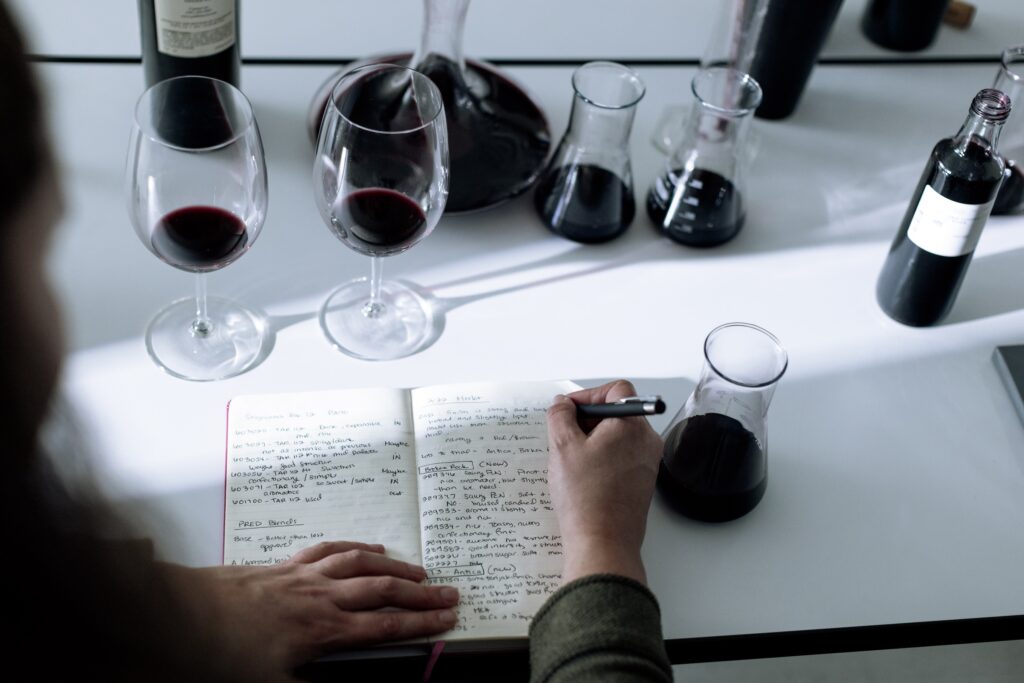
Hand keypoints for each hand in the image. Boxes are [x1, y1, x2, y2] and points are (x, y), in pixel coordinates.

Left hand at [163, 541, 458, 681]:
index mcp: (323, 630)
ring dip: (395, 567)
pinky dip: (355, 547)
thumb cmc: (222, 652)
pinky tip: (369, 548)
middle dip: (420, 594)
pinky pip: (330, 550)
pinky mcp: (286, 565)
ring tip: (420, 573)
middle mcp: (321, 597)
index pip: (385, 626)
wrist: (184, 613)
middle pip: (383, 591)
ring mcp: (305, 576)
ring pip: (361, 564)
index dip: (420, 624)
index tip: (447, 619)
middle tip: (449, 593)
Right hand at [546, 380, 663, 584]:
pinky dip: (601, 458)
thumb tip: (562, 405)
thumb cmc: (586, 498)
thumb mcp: (562, 447)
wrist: (602, 542)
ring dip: (592, 440)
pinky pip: (621, 457)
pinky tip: (582, 476)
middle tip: (564, 435)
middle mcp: (646, 441)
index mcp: (632, 426)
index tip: (569, 409)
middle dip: (588, 419)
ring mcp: (646, 463)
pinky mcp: (641, 481)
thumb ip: (560, 416)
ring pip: (618, 436)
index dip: (589, 395)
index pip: (617, 391)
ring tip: (571, 460)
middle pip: (617, 413)